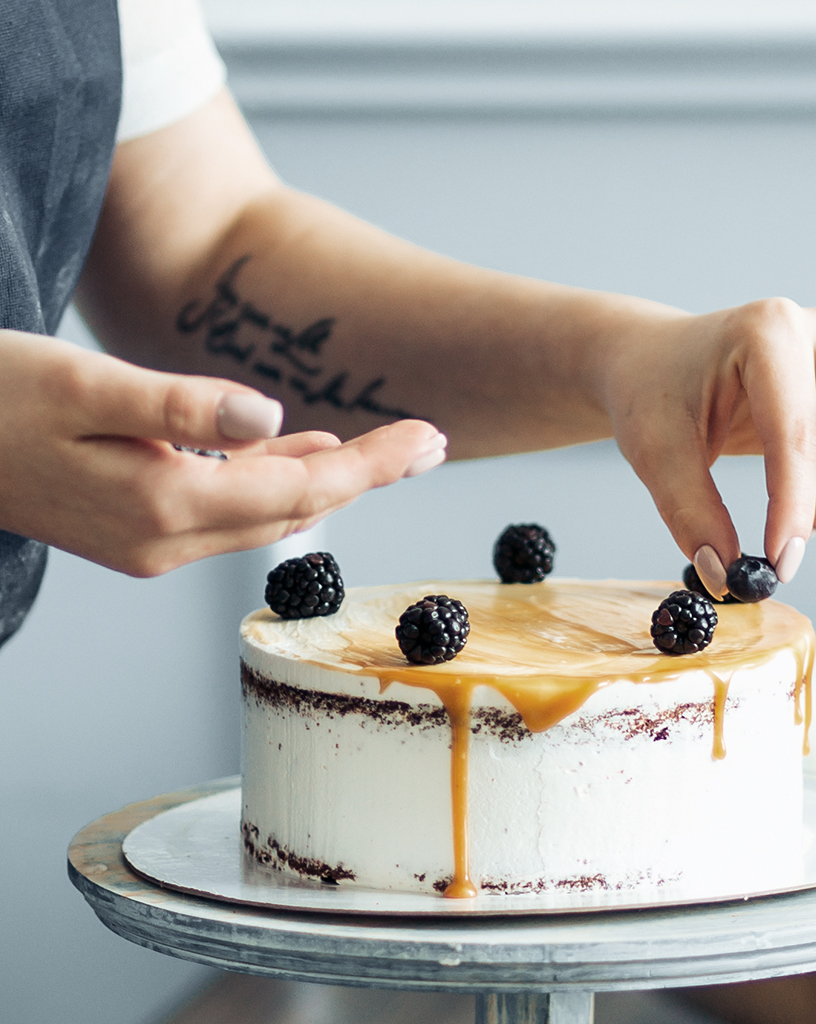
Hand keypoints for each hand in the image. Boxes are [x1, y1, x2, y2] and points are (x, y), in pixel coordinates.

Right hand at [0, 331, 444, 575]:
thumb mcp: (86, 385)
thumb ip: (181, 405)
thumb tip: (275, 418)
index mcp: (161, 508)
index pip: (296, 490)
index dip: (370, 464)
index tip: (430, 438)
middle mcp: (163, 543)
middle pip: (290, 511)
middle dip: (362, 475)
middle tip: (428, 440)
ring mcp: (148, 547)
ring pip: (260, 515)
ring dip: (319, 480)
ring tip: (383, 448)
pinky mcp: (134, 534)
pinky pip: (223, 512)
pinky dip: (266, 482)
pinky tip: (292, 452)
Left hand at [593, 296, 815, 590]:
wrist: (654, 360)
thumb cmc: (653, 393)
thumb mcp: (655, 453)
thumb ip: (692, 515)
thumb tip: (723, 574)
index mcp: (767, 332)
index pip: (794, 434)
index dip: (792, 506)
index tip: (780, 563)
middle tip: (789, 540)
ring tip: (790, 517)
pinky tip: (808, 498)